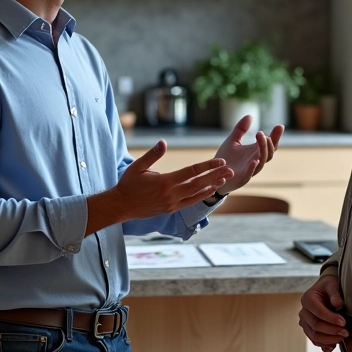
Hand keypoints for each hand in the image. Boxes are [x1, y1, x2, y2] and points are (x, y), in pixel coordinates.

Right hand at [89, 141, 233, 230]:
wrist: (121, 206)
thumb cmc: (128, 183)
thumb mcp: (137, 166)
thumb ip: (152, 155)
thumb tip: (163, 142)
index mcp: (164, 182)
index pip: (191, 172)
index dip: (207, 166)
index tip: (220, 161)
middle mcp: (171, 194)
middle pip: (198, 183)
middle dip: (216, 175)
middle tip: (230, 170)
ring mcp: (172, 203)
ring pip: (196, 194)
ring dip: (212, 186)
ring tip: (225, 180)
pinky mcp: (171, 209)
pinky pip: (190, 202)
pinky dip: (201, 196)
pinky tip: (210, 190)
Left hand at [214, 116, 283, 194]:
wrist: (214, 174)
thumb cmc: (225, 158)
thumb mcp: (232, 140)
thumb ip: (241, 129)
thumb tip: (250, 115)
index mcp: (254, 152)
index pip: (269, 144)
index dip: (276, 136)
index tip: (280, 126)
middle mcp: (255, 161)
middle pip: (269, 153)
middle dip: (269, 143)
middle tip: (264, 133)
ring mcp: (249, 171)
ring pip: (261, 163)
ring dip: (263, 151)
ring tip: (262, 138)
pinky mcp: (241, 179)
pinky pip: (249, 175)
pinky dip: (253, 168)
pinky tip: (254, 160)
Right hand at [298, 274, 348, 351]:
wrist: (325, 290)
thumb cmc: (329, 286)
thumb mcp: (332, 284)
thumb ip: (335, 293)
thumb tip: (338, 303)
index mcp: (307, 299)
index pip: (318, 312)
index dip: (331, 319)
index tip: (344, 322)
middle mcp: (303, 312)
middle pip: (316, 326)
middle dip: (332, 331)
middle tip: (346, 332)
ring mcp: (305, 322)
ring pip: (314, 336)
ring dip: (330, 339)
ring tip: (343, 337)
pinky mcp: (309, 330)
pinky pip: (315, 341)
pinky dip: (325, 345)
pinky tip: (335, 344)